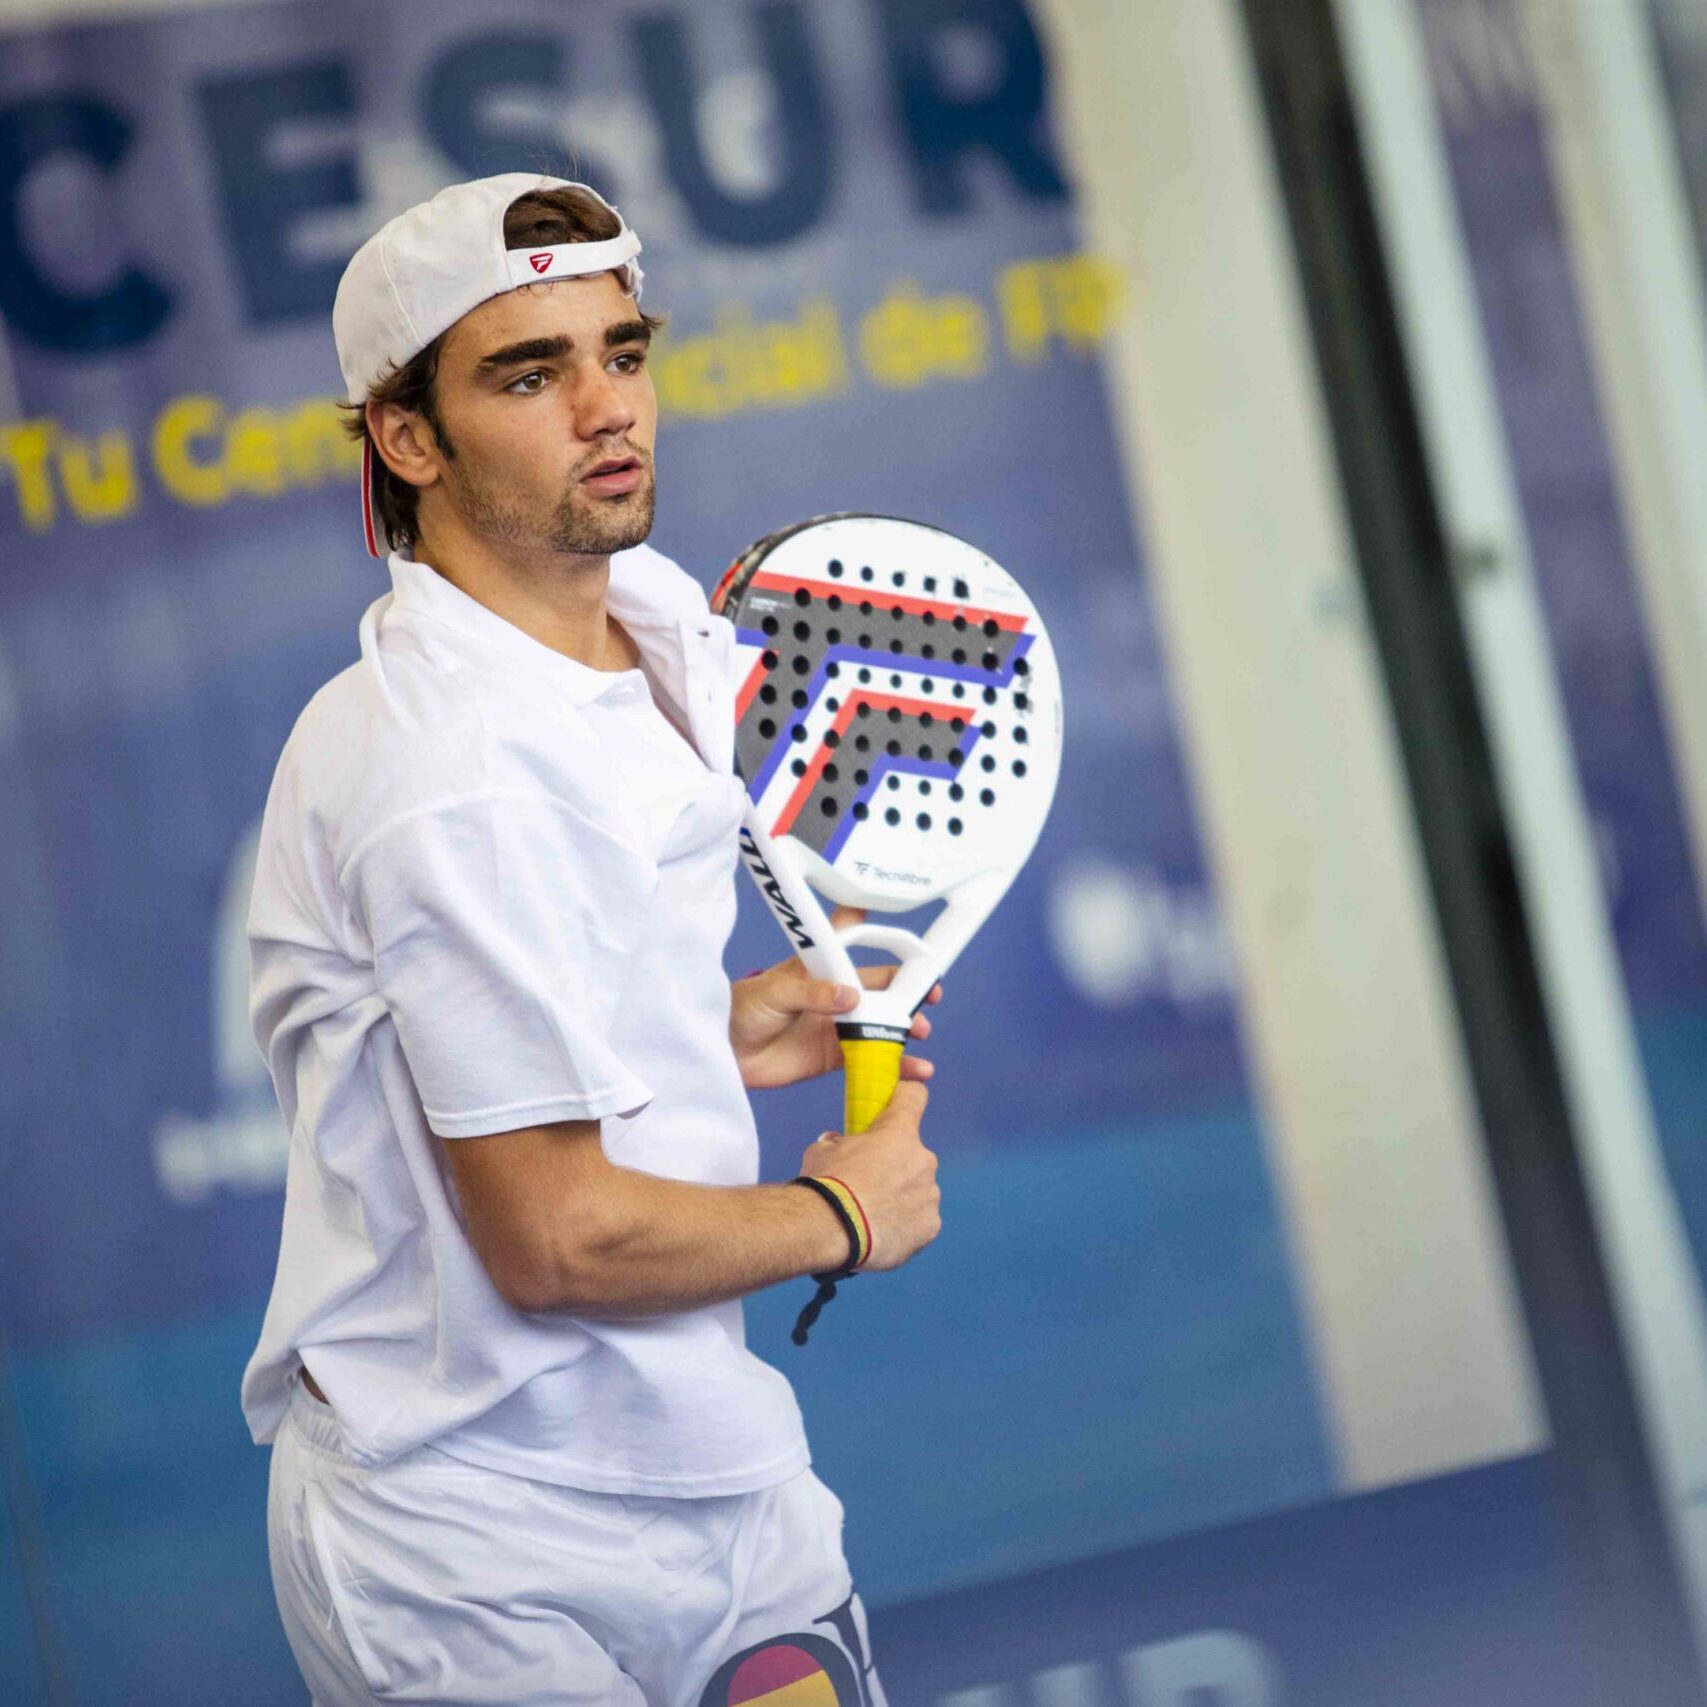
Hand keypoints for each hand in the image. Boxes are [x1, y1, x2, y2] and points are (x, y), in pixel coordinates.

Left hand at [729, 906, 942, 1090]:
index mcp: (822, 968)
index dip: (887, 949)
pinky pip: (872, 1057)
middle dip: (909, 992)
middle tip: (929, 999)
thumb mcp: (772, 991)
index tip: (916, 956)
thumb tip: (851, 997)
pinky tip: (916, 1070)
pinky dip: (895, 1064)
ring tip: (921, 1033)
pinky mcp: (835, 1056)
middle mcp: (836, 994)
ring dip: (905, 1028)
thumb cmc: (742, 1008)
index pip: (860, 949)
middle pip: (882, 989)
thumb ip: (810, 992)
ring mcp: (838, 1025)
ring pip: (882, 1024)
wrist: (725, 1051)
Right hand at [799, 1080, 938, 1271]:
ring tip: (870, 1212)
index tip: (894, 1105)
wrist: (831, 1231)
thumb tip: (837, 1142)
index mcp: (898, 1132)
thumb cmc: (825, 1185)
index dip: (904, 1097)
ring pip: (917, 1187)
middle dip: (894, 1161)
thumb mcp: (821, 1151)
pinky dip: (905, 1222)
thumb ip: (837, 1142)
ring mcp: (929, 1193)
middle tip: (867, 1179)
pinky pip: (920, 1218)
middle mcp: (922, 1159)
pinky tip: (880, 1230)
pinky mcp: (930, 1224)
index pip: (914, 1096)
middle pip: (912, 1151)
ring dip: (900, 1194)